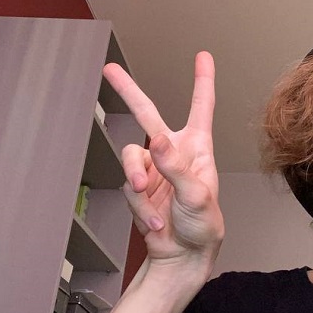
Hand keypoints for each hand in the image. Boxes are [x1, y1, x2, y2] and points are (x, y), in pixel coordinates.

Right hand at [103, 52, 223, 273]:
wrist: (184, 256)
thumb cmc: (203, 226)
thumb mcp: (196, 195)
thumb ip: (175, 167)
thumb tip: (156, 140)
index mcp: (197, 149)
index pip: (201, 107)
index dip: (202, 81)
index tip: (203, 56)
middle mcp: (173, 154)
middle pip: (145, 114)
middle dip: (127, 92)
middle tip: (109, 70)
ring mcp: (153, 170)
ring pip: (130, 157)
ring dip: (135, 176)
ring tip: (146, 196)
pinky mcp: (138, 189)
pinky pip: (128, 187)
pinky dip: (139, 206)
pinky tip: (154, 222)